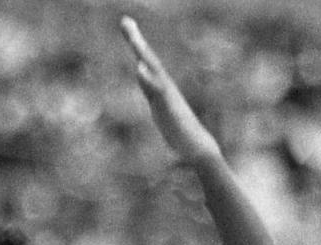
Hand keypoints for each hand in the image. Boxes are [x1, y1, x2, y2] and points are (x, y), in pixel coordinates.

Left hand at [120, 16, 218, 163]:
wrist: (196, 147)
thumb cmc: (179, 130)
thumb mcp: (159, 106)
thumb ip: (150, 89)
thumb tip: (141, 71)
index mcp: (160, 86)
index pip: (146, 61)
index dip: (136, 43)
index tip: (126, 24)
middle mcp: (165, 86)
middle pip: (148, 59)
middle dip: (136, 40)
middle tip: (125, 21)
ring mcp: (168, 96)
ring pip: (154, 70)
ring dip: (143, 54)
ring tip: (132, 37)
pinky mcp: (170, 108)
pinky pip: (158, 91)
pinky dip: (148, 79)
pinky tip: (139, 68)